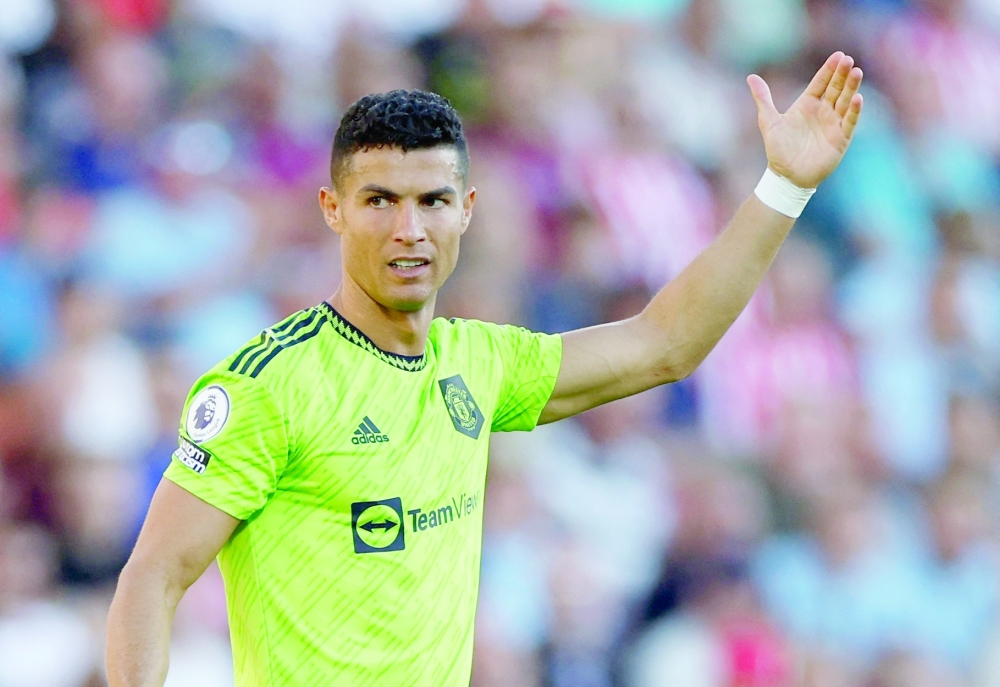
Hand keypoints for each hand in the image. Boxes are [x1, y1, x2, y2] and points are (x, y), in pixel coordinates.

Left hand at [748, 52, 863, 188]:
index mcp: (807, 104)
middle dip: (842, 74)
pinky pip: (850, 122)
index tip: (839, 55)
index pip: (821, 82)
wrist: (786, 176)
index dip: (829, 69)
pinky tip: (858, 98)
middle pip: (836, 88)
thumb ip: (763, 98)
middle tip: (848, 60)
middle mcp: (823, 111)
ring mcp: (833, 124)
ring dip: (852, 88)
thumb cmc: (778, 149)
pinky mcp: (841, 138)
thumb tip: (751, 77)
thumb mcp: (768, 121)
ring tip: (857, 72)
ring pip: (845, 101)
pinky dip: (855, 111)